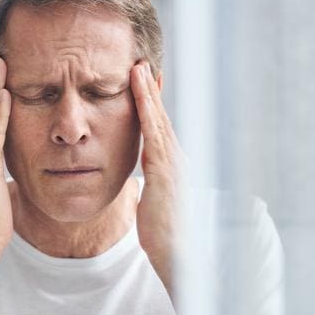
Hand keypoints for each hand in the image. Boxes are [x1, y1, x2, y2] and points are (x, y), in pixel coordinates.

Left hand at [132, 61, 181, 296]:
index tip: (142, 82)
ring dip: (147, 91)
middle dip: (150, 89)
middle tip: (141, 62)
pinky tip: (138, 92)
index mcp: (171, 165)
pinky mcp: (165, 169)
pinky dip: (146, 109)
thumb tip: (145, 185)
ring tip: (137, 67)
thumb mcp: (153, 204)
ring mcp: (173, 162)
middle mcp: (176, 158)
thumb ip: (151, 188)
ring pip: (158, 119)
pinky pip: (153, 132)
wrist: (176, 252)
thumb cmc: (163, 234)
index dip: (151, 104)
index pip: (159, 129)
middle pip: (160, 117)